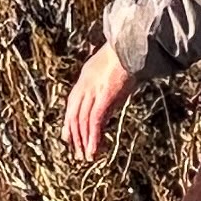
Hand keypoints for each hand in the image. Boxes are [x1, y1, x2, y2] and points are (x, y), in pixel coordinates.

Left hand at [62, 46, 136, 161]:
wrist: (131, 44)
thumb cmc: (127, 55)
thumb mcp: (111, 72)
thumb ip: (106, 90)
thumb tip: (107, 110)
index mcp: (85, 78)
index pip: (72, 104)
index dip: (69, 123)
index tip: (68, 137)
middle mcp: (85, 85)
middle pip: (74, 115)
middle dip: (75, 135)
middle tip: (78, 152)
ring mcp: (93, 90)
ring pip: (82, 121)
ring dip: (84, 140)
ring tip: (86, 156)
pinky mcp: (104, 96)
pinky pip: (94, 120)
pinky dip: (93, 136)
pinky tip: (94, 149)